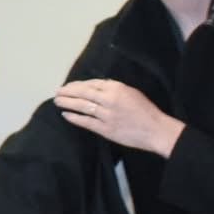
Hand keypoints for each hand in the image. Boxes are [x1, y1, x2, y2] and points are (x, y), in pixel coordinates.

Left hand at [55, 79, 185, 154]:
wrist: (156, 130)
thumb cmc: (146, 110)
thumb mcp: (131, 92)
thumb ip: (113, 88)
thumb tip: (96, 86)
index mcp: (117, 88)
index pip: (91, 84)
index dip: (77, 85)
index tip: (69, 86)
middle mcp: (109, 99)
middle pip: (83, 93)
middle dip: (68, 92)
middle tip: (57, 92)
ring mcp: (106, 115)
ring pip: (82, 106)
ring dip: (67, 103)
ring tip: (57, 101)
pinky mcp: (105, 129)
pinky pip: (86, 122)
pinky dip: (74, 118)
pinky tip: (66, 115)